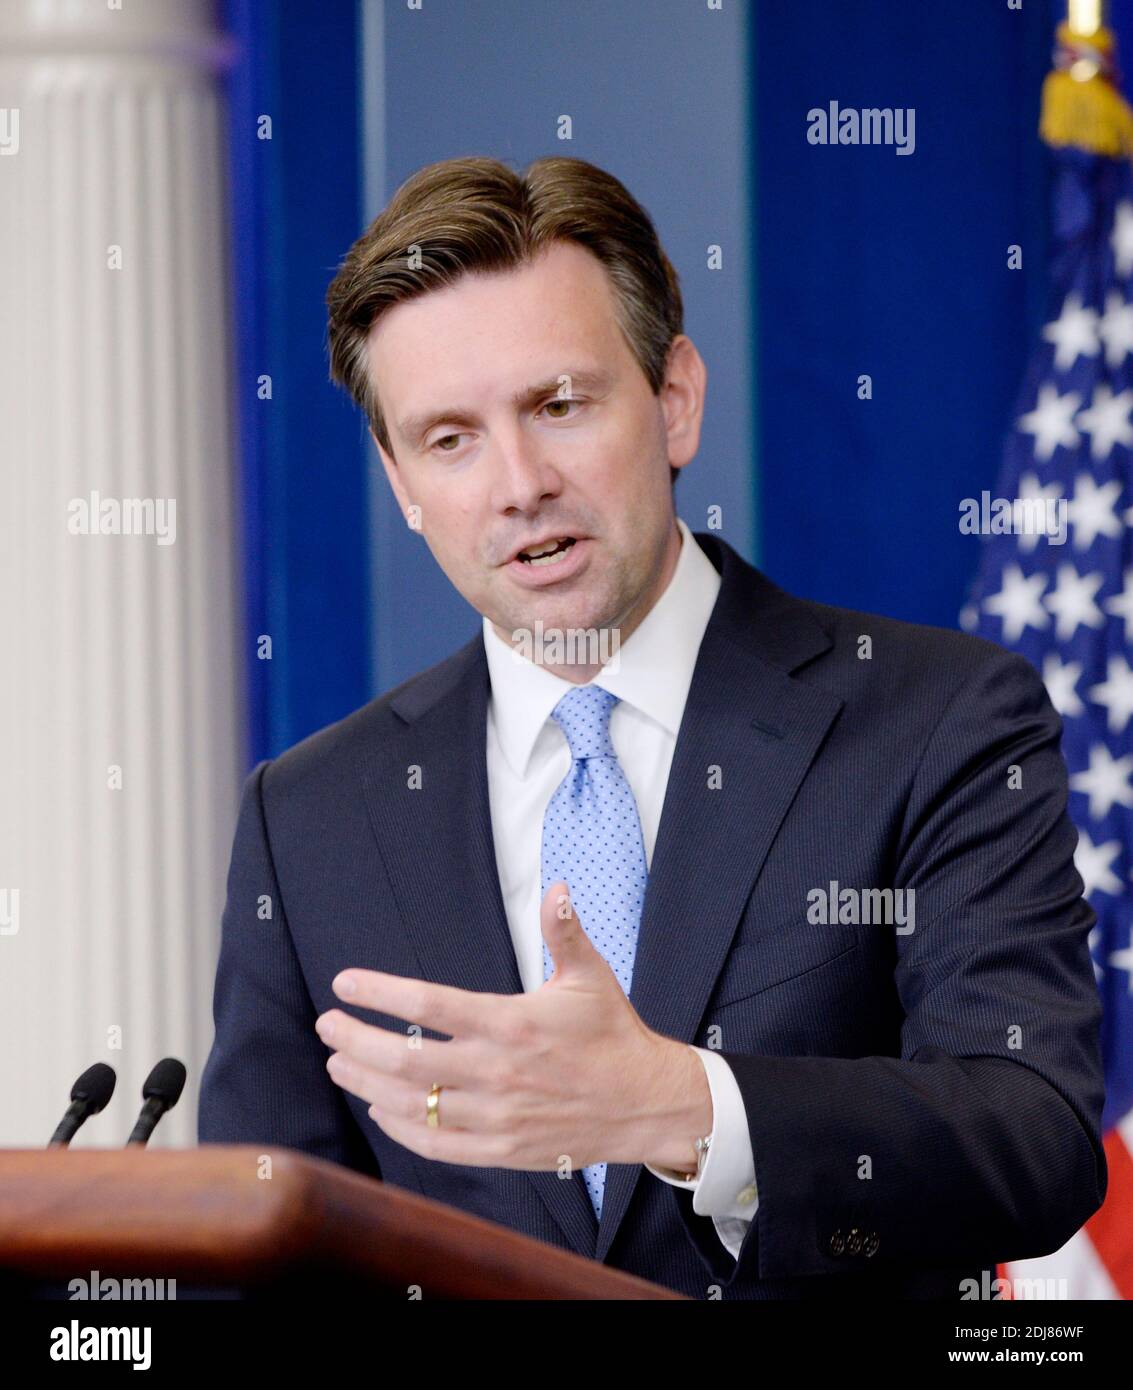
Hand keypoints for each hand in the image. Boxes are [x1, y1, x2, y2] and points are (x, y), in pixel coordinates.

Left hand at [315, 881, 711, 1172]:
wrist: (645, 1103)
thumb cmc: (613, 1034)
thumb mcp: (590, 976)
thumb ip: (564, 931)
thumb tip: (557, 886)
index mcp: (512, 1023)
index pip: (429, 1006)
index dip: (380, 993)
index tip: (344, 983)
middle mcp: (497, 1072)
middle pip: (405, 1060)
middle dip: (356, 1040)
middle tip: (329, 1025)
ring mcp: (496, 1117)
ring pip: (412, 1105)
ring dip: (366, 1083)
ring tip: (340, 1062)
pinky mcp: (500, 1149)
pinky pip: (435, 1145)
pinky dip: (400, 1127)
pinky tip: (380, 1108)